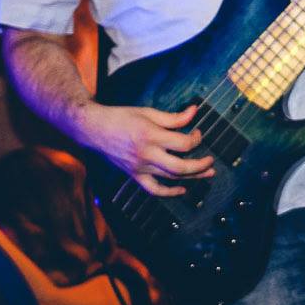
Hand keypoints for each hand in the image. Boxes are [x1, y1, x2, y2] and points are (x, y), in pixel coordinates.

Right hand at [77, 102, 214, 196]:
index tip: (198, 133)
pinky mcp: (134, 175)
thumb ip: (173, 117)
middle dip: (200, 166)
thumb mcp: (148, 112)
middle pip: (180, 167)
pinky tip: (182, 189)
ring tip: (207, 173)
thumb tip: (194, 111)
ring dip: (192, 177)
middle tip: (211, 161)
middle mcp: (146, 154)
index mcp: (150, 135)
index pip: (183, 144)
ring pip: (171, 178)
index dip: (196, 139)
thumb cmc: (120, 117)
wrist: (93, 129)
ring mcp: (139, 168)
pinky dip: (169, 192)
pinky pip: (153, 189)